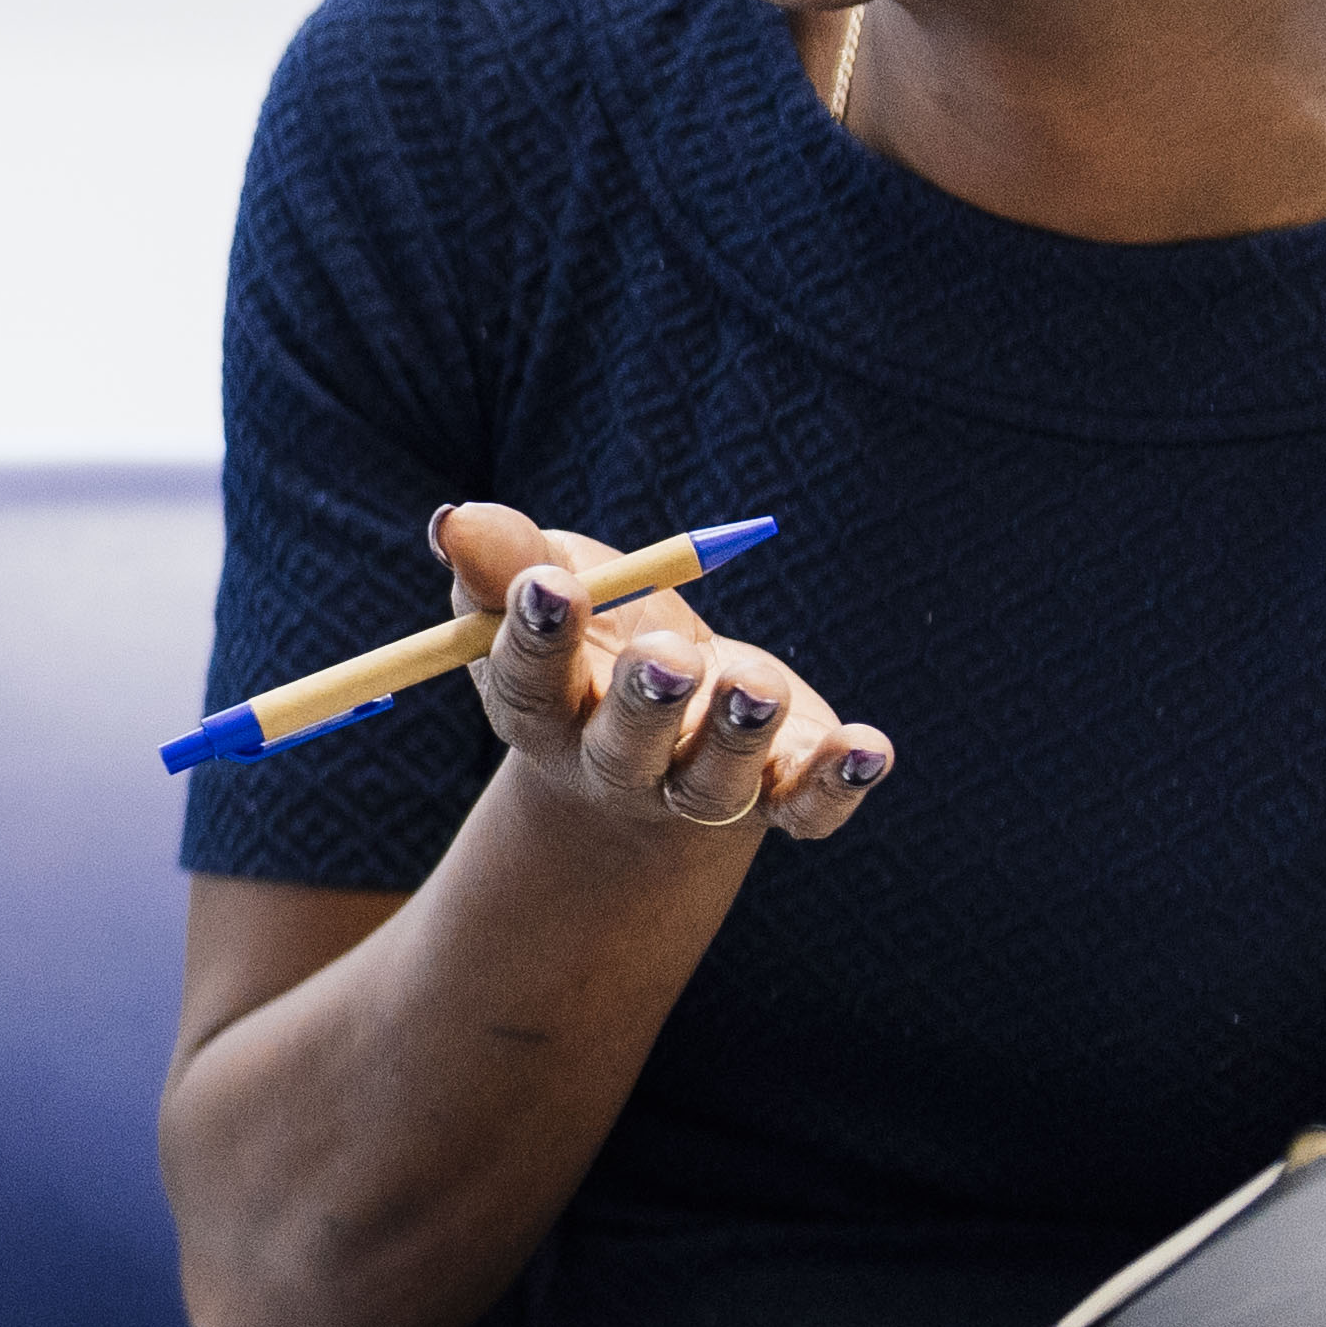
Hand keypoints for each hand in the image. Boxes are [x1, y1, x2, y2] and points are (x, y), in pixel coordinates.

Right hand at [438, 501, 892, 851]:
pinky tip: (870, 748)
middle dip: (646, 704)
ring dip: (738, 734)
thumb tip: (455, 518)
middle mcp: (619, 765)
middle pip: (625, 749)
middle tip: (667, 658)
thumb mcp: (551, 585)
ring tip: (753, 686)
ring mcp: (701, 786)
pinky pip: (808, 807)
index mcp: (547, 712)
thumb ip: (504, 560)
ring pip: (715, 780)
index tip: (550, 585)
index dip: (537, 639)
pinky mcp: (780, 795)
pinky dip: (839, 782)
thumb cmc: (593, 641)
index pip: (533, 685)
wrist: (665, 727)